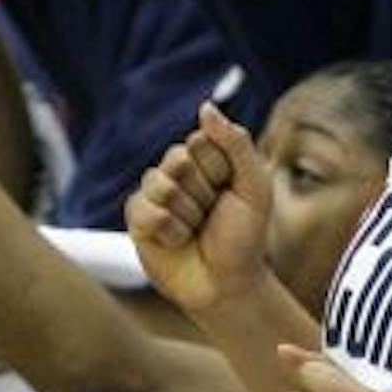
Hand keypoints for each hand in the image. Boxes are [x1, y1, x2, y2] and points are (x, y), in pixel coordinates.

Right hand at [127, 102, 272, 313]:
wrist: (228, 283)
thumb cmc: (244, 236)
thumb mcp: (254, 186)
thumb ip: (235, 143)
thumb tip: (205, 107)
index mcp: (204, 159)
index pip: (199, 142)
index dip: (219, 170)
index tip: (230, 192)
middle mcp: (176, 172)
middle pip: (178, 161)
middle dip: (202, 193)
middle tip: (212, 215)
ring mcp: (154, 195)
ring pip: (160, 184)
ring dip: (187, 214)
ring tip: (195, 231)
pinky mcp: (137, 220)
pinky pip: (145, 210)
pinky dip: (168, 230)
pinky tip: (177, 242)